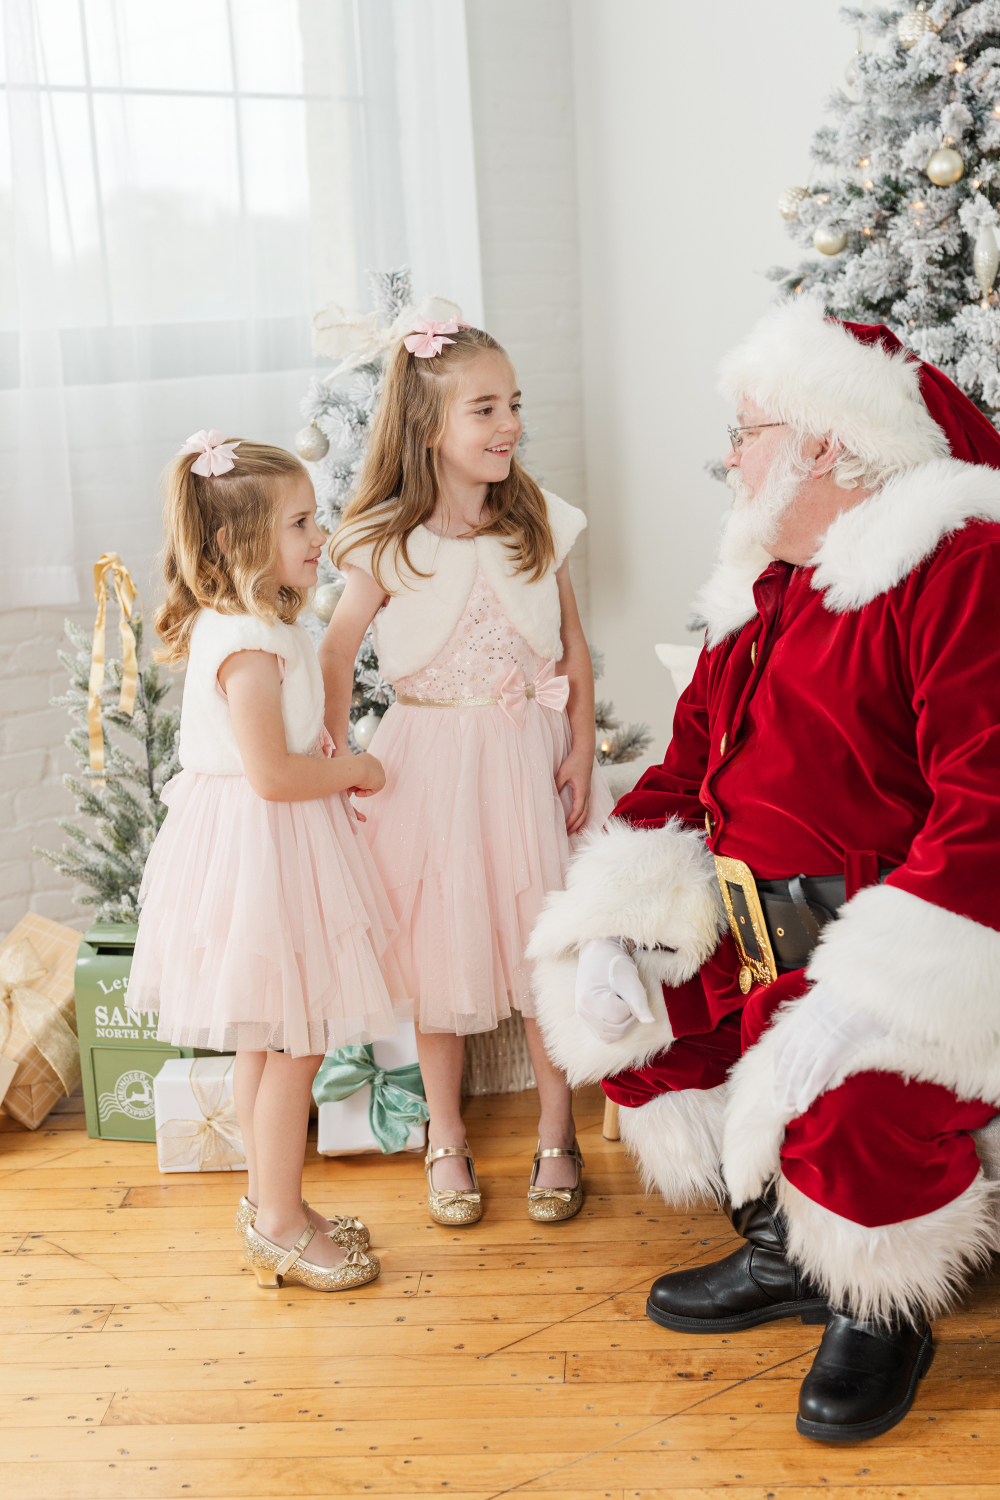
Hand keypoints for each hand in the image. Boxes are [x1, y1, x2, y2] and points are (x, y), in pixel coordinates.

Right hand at [346, 751, 384, 795]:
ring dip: (361, 788)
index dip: (356, 777)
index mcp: (367, 757)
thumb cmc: (348, 767)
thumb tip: (350, 780)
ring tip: (352, 790)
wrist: (355, 768)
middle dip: (359, 783)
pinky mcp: (382, 781)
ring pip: (370, 783)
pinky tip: (357, 793)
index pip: (364, 769)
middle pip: (368, 776)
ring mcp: (380, 772)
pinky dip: (365, 793)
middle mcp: (375, 763)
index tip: (349, 781)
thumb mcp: (348, 768)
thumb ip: (351, 772)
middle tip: (350, 788)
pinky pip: (373, 789)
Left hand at [556, 749, 592, 835]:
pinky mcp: (587, 791)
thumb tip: (551, 798)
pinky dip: (583, 816)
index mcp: (581, 792)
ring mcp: (588, 793)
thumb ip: (557, 786)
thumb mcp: (562, 774)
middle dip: (575, 826)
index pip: (577, 811)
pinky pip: (586, 807)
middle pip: (583, 815)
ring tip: (575, 833)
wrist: (584, 752)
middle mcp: (587, 794)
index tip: (564, 828)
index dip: (571, 822)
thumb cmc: (573, 762)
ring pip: (586, 812)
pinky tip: (580, 820)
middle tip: (567, 835)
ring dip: (581, 823)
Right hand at [574, 938, 653, 1042]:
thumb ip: (639, 1003)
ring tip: (622, 1004)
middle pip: (616, 1030)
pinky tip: (617, 1012)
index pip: (619, 1018)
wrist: (599, 955)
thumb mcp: (631, 981)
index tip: (627, 991)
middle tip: (627, 997)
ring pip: (610, 1036)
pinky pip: (604, 1035)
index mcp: (590, 999)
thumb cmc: (615, 966)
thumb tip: (650, 1022)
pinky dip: (614, 1028)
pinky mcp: (586, 1019)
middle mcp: (582, 1010)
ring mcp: (582, 1016)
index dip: (630, 1007)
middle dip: (629, 1017)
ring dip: (623, 1023)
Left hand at [772, 982, 887, 1116]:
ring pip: (799, 1070)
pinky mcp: (836, 1046)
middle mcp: (807, 1026)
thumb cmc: (861, 988)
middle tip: (778, 1103)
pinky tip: (804, 1105)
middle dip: (782, 1083)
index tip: (778, 1079)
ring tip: (788, 1109)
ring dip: (792, 1092)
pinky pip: (818, 1073)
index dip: (780, 1065)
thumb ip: (827, 1007)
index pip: (785, 1045)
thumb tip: (829, 1013)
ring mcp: (820, 1036)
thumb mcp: (836, 994)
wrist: (874, 979)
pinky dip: (809, 1091)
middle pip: (788, 1061)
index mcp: (805, 1014)